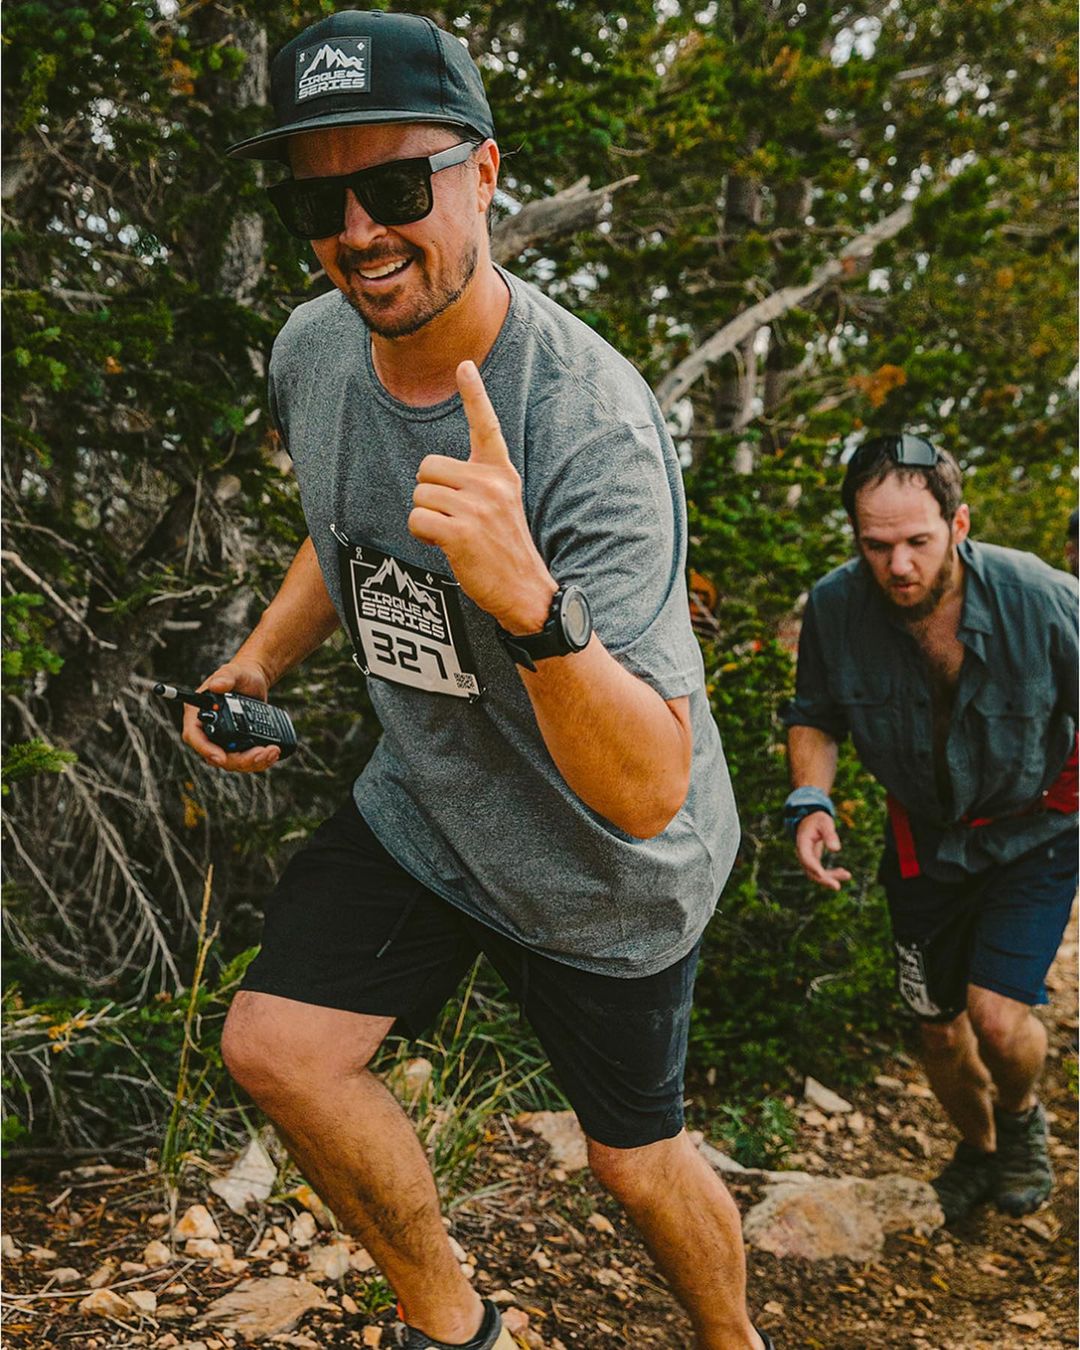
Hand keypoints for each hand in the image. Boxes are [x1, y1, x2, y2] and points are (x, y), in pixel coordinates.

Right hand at [181, 659, 279, 772]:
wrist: (255, 682)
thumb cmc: (239, 675)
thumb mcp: (233, 672)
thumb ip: (225, 677)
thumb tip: (217, 686)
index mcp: (198, 715)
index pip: (194, 737)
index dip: (205, 750)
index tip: (221, 757)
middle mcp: (208, 731)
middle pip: (217, 756)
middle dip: (240, 759)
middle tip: (262, 753)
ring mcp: (223, 740)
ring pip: (233, 762)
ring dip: (253, 762)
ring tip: (273, 751)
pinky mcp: (237, 745)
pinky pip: (245, 759)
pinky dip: (259, 760)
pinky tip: (273, 753)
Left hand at [408, 361, 555, 631]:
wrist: (526, 592)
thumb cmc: (504, 549)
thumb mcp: (502, 505)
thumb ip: (476, 482)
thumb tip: (431, 474)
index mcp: (502, 472)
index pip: (485, 425)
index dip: (474, 394)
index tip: (465, 364)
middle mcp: (491, 483)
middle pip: (427, 467)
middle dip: (429, 493)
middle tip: (454, 519)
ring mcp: (477, 507)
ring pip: (419, 494)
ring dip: (426, 518)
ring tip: (454, 536)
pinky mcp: (461, 532)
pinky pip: (416, 519)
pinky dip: (422, 535)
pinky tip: (445, 547)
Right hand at [794, 811, 851, 890]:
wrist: (810, 820)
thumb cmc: (818, 820)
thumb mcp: (825, 823)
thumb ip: (830, 835)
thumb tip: (836, 850)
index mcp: (802, 843)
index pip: (806, 858)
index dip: (813, 867)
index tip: (822, 874)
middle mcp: (803, 854)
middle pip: (810, 871)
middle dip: (823, 880)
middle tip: (837, 886)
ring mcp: (807, 859)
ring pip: (816, 874)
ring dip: (830, 877)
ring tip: (848, 875)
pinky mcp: (814, 861)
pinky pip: (821, 872)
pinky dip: (832, 874)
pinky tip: (843, 872)